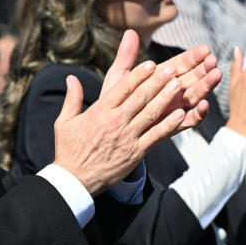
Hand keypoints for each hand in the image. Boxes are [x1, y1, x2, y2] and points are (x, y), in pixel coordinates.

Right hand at [53, 31, 217, 194]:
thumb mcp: (64, 122)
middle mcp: (115, 121)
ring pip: (151, 113)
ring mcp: (127, 137)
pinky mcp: (136, 152)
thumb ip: (72, 98)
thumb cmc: (68, 150)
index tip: (151, 64)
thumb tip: (71, 78)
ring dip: (166, 97)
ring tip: (178, 84)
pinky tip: (181, 114)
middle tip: (172, 69)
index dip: (139, 74)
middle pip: (141, 96)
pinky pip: (156, 135)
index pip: (123, 87)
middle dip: (158, 81)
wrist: (75, 180)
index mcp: (100, 111)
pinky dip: (169, 124)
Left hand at [100, 31, 219, 130]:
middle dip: (204, 69)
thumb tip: (130, 31)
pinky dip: (199, 114)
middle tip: (213, 60)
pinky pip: (190, 120)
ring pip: (195, 96)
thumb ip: (126, 57)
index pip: (181, 64)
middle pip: (192, 78)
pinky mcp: (174, 126)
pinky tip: (204, 105)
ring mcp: (174, 108)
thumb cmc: (114, 102)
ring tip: (215, 75)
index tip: (205, 49)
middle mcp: (171, 92)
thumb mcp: (119, 78)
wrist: (110, 131)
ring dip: (206, 86)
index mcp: (160, 78)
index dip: (193, 57)